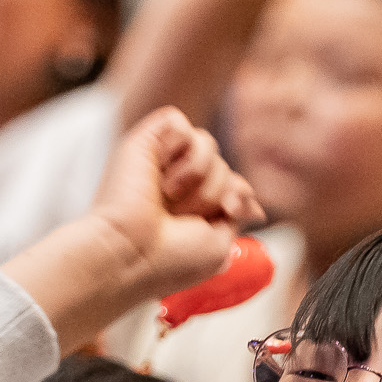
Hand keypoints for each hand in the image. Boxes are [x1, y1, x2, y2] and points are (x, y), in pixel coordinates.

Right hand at [85, 108, 264, 295]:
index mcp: (190, 208)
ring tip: (170, 199)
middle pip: (222, 165)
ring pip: (206, 143)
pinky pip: (177, 122)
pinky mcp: (142, 141)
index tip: (230, 212)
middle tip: (186, 216)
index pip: (230, 183)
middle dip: (215, 193)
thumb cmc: (170, 260)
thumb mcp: (219, 244)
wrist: (129, 255)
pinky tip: (162, 178)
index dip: (237, 194)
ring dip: (198, 176)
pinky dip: (178, 150)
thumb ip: (236, 215)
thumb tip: (253, 203)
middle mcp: (175, 183)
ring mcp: (158, 161)